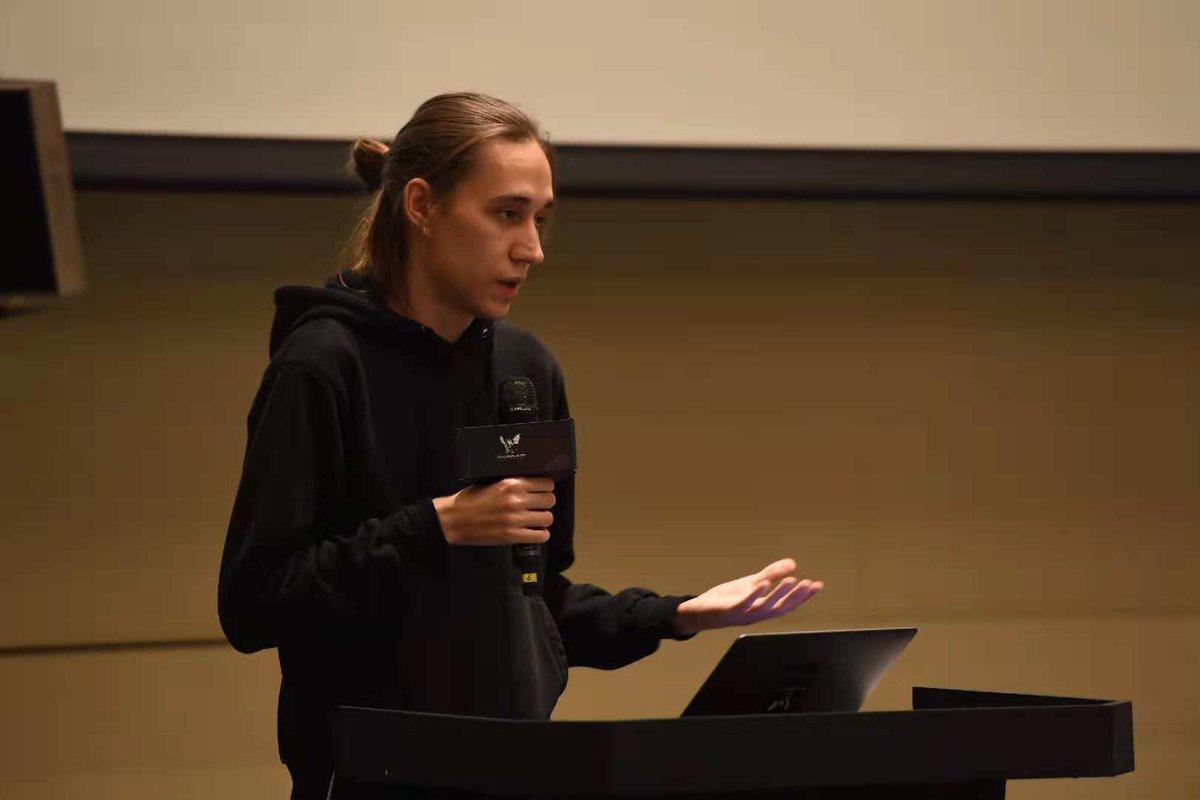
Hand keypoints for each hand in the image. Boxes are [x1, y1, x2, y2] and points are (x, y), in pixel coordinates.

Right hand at [433, 477, 554, 545]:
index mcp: (512, 484)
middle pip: (550, 500)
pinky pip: (541, 536)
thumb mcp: (492, 482)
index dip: (545, 488)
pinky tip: (533, 532)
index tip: (540, 491)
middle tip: (537, 506)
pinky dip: (540, 535)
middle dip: (545, 503)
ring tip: (535, 520)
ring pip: (548, 518)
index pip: (546, 483)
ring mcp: (516, 519)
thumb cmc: (470, 499)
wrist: (453, 520)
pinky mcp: (512, 536)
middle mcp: (517, 500)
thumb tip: (532, 483)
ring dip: (543, 519)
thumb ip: (512, 483)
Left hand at [673, 558, 822, 634]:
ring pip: (765, 607)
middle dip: (796, 597)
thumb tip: (793, 564)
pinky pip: (744, 604)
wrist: (699, 612)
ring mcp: (743, 614)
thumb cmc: (726, 600)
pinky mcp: (729, 610)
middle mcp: (756, 615)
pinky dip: (754, 595)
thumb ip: (771, 575)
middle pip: (781, 607)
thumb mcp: (751, 584)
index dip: (803, 596)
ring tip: (793, 580)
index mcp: (763, 609)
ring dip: (779, 593)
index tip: (818, 585)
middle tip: (811, 584)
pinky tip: (763, 583)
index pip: (788, 603)